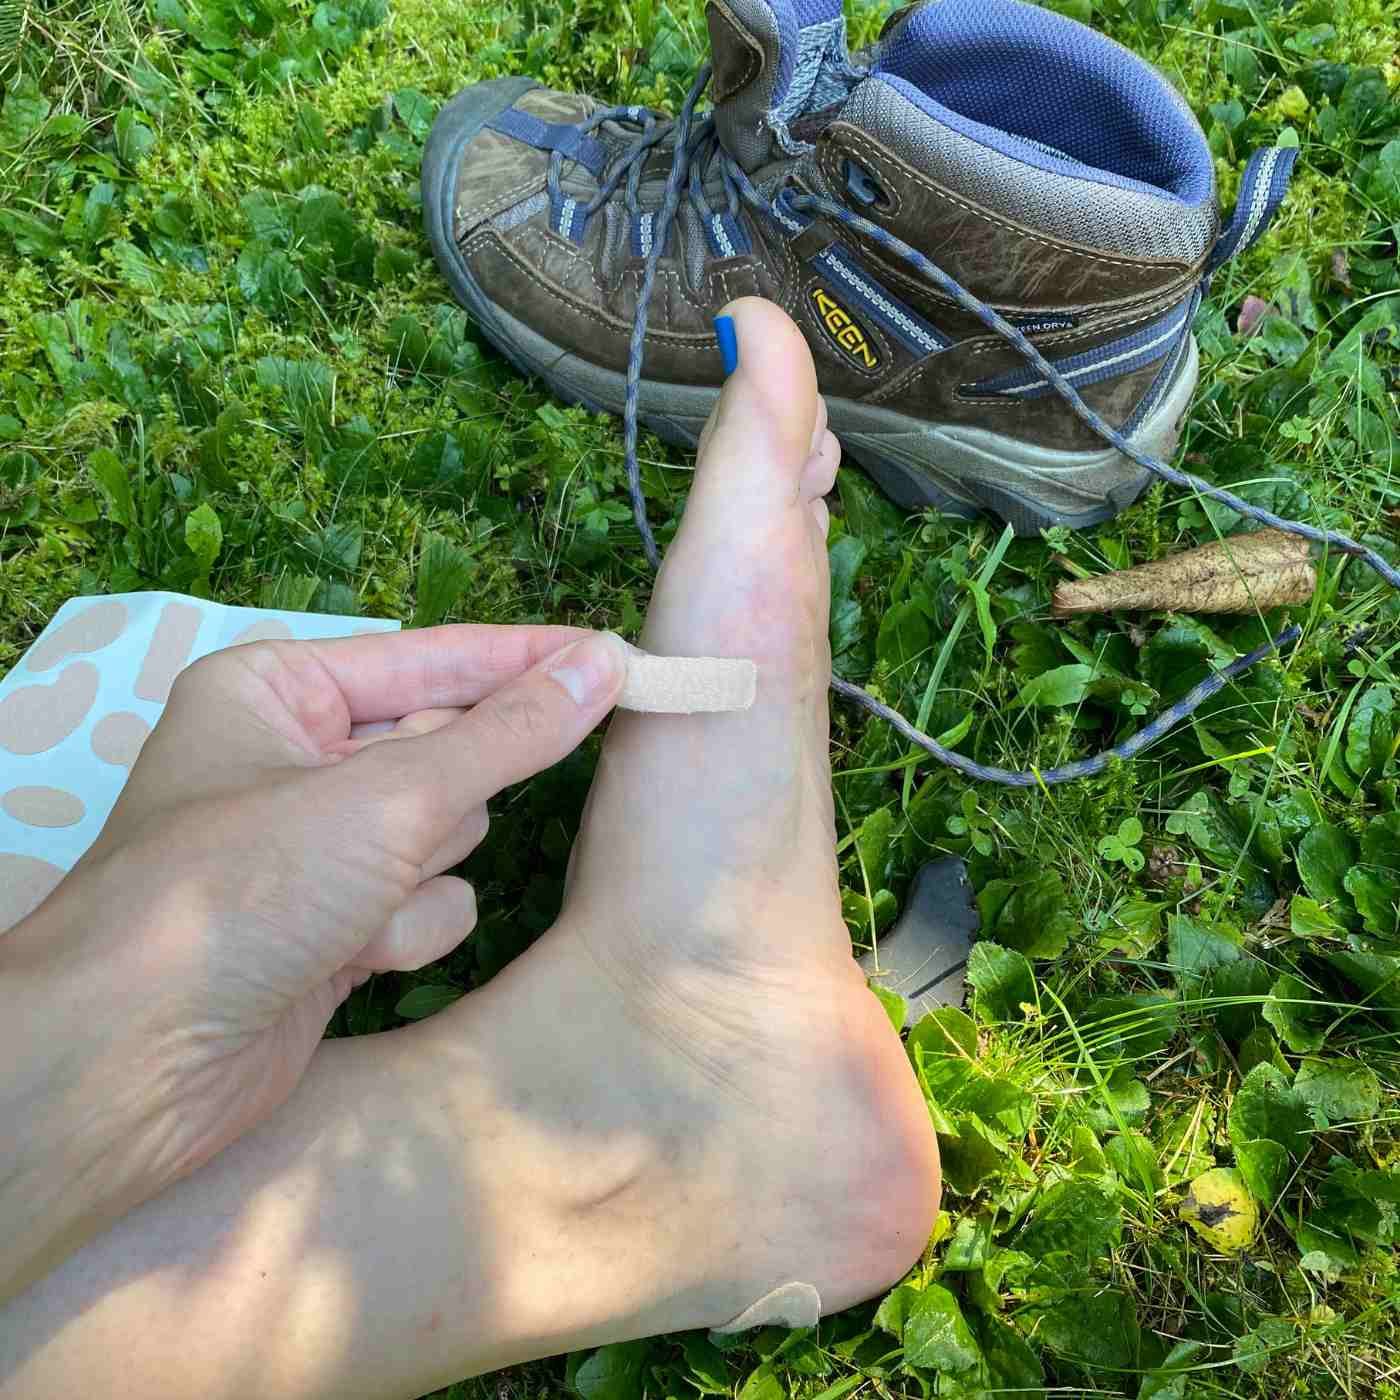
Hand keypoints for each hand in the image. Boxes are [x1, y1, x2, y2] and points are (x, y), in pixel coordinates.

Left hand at [0, 623, 626, 1299]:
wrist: (136, 1065)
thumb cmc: (245, 889)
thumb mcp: (388, 796)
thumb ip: (508, 733)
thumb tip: (603, 664)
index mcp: (279, 693)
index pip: (435, 660)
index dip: (527, 659)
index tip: (620, 655)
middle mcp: (295, 760)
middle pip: (446, 752)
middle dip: (446, 797)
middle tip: (430, 816)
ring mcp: (316, 850)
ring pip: (447, 834)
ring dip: (421, 874)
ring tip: (358, 904)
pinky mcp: (335, 927)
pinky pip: (426, 903)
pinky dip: (404, 932)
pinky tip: (352, 960)